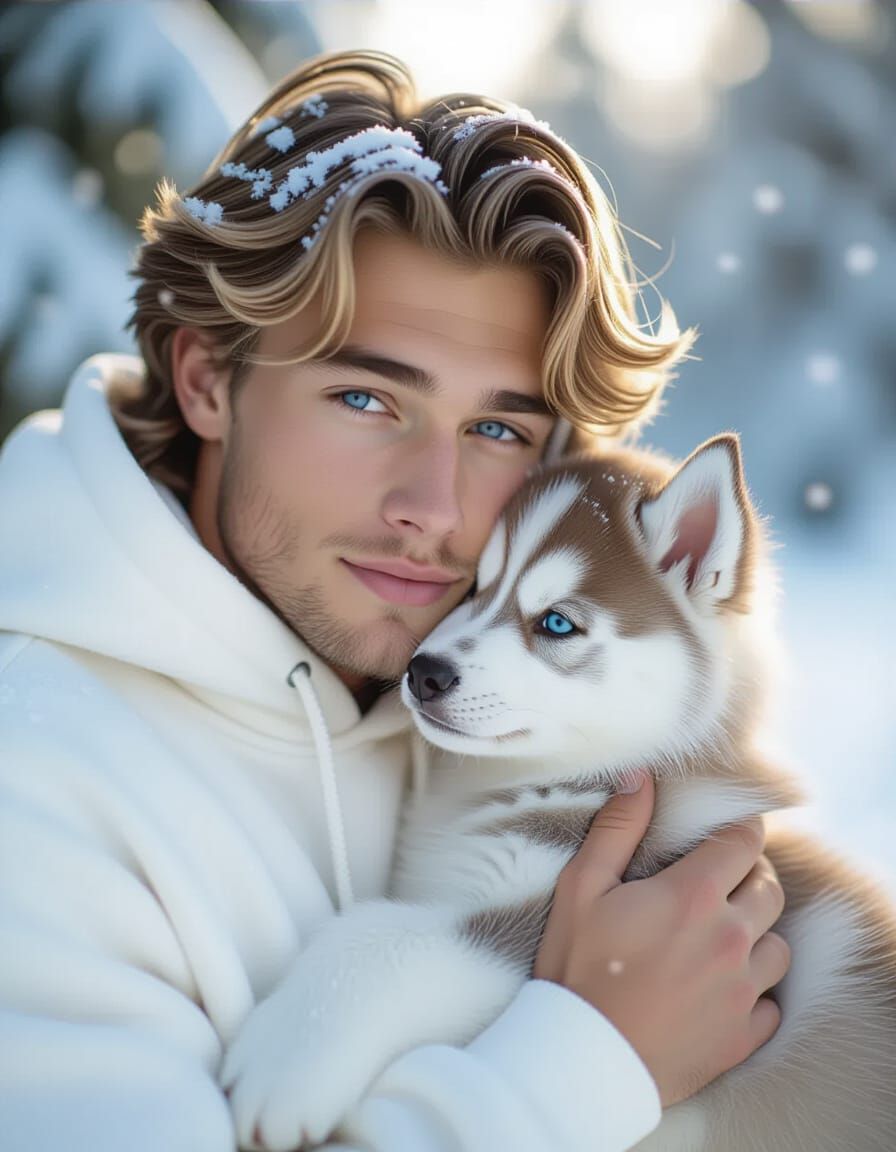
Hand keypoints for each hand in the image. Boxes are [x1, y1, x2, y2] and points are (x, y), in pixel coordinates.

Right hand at [533, 775, 789, 1107]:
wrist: (583, 1058)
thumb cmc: (576, 969)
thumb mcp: (582, 887)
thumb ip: (617, 828)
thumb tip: (640, 776)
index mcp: (693, 896)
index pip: (744, 842)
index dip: (740, 831)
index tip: (726, 835)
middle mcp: (729, 938)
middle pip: (769, 888)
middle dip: (749, 876)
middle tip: (718, 882)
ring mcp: (741, 990)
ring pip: (778, 944)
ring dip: (756, 932)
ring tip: (723, 935)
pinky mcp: (742, 1035)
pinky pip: (772, 1001)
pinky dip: (755, 990)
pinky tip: (723, 987)